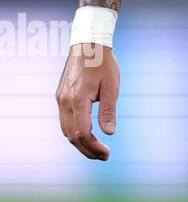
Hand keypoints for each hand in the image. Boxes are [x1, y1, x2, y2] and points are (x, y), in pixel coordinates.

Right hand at [56, 43, 119, 160]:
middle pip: (72, 135)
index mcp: (78, 100)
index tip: (107, 154)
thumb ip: (109, 111)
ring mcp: (60, 99)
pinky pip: (64, 120)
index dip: (93, 147)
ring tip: (96, 150)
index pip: (82, 133)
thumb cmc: (103, 63)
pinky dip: (74, 131)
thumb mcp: (112, 87)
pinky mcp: (60, 96)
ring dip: (79, 143)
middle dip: (87, 149)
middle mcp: (65, 102)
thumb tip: (110, 133)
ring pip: (66, 129)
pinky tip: (86, 135)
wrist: (88, 44)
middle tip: (103, 156)